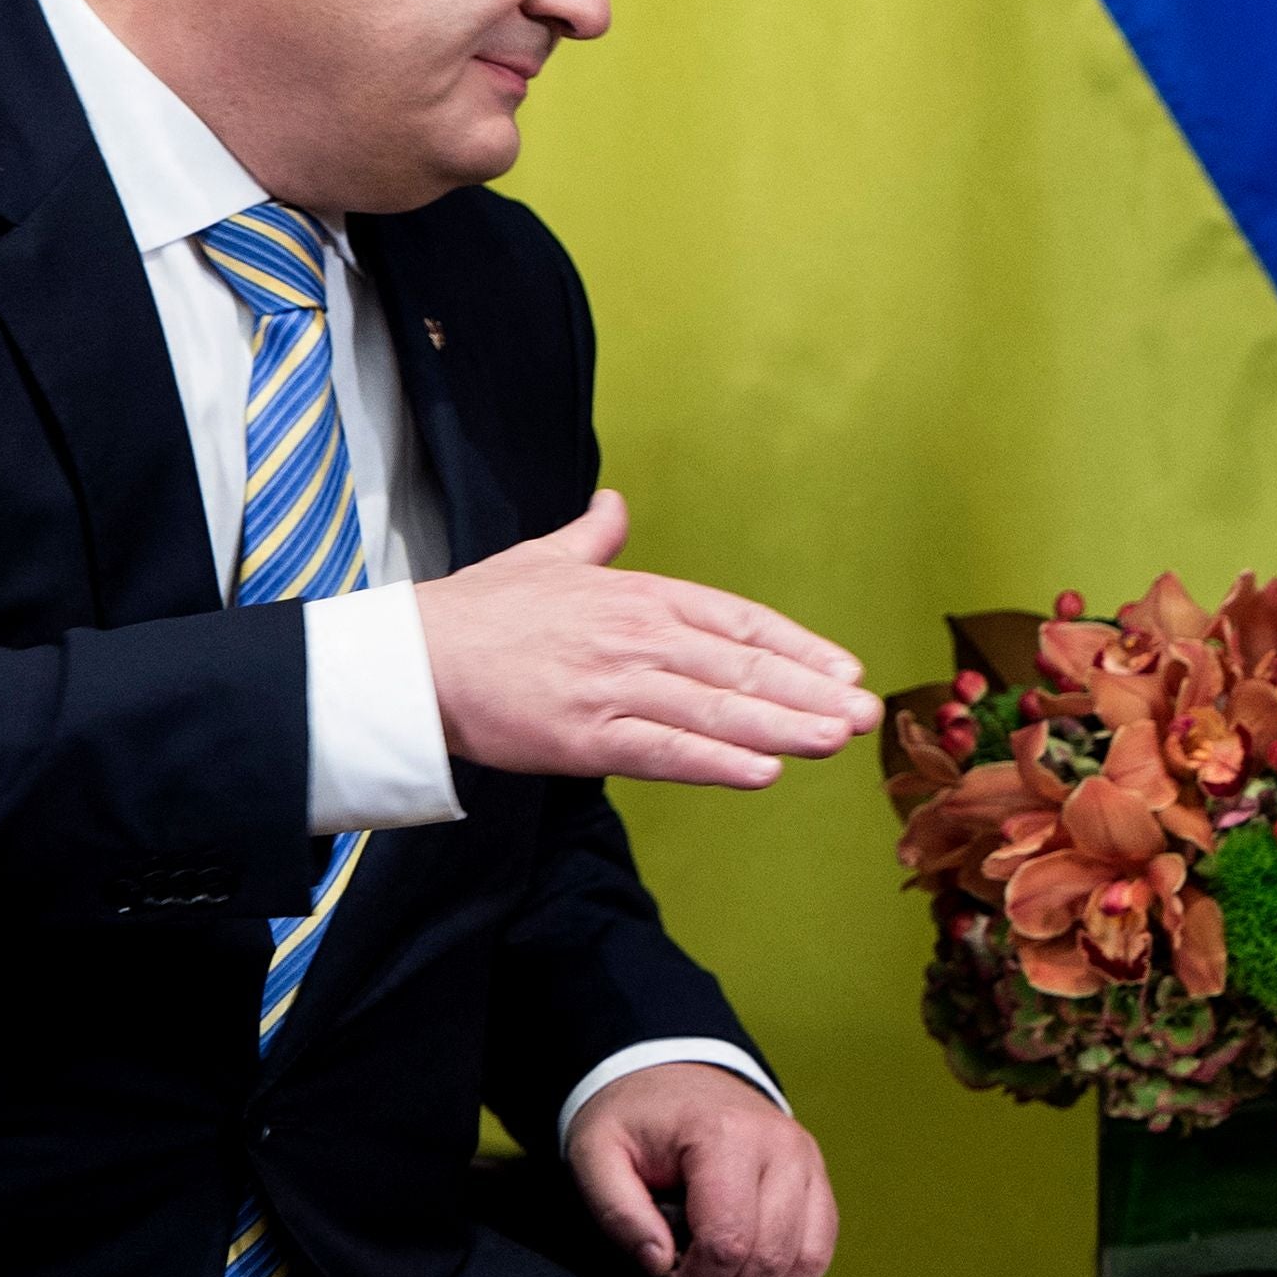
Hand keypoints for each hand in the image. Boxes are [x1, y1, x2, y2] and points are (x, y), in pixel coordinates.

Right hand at [414, 489, 876, 788]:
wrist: (409, 658)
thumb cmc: (478, 610)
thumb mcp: (546, 559)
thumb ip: (594, 537)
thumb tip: (614, 504)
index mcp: (638, 596)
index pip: (739, 621)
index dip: (798, 648)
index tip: (845, 671)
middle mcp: (637, 637)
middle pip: (742, 666)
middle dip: (810, 692)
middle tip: (867, 715)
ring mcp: (613, 687)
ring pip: (716, 709)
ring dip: (782, 726)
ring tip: (836, 742)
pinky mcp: (585, 737)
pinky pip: (664, 751)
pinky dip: (717, 761)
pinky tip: (764, 772)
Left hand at [565, 1061, 839, 1276]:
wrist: (672, 1074)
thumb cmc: (635, 1116)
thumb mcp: (596, 1155)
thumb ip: (618, 1214)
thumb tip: (659, 1265)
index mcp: (724, 1134)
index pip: (726, 1242)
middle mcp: (779, 1146)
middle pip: (769, 1258)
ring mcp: (805, 1161)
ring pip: (805, 1260)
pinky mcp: (816, 1178)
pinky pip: (820, 1249)